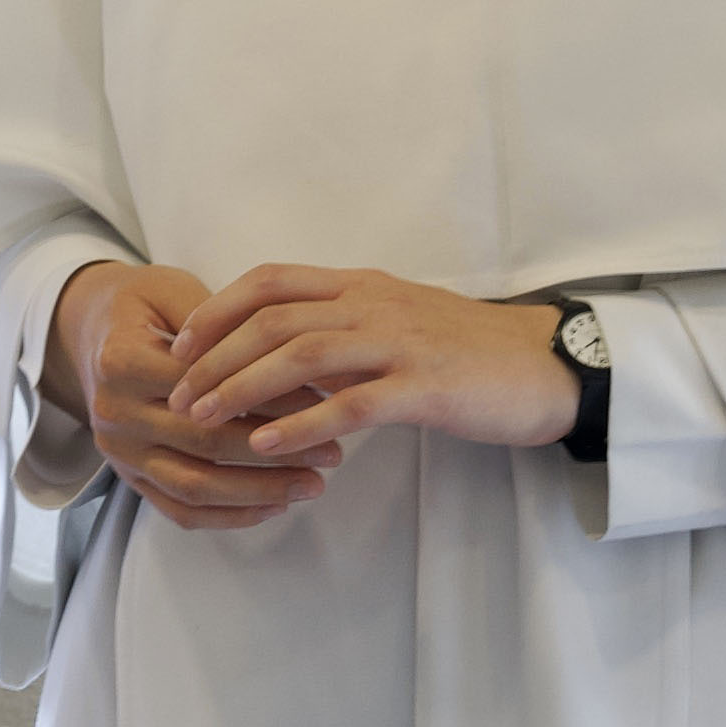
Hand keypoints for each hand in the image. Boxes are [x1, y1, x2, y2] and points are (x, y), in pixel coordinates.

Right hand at [50, 260, 336, 533]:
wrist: (90, 331)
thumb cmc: (143, 304)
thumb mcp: (175, 289)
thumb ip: (224, 323)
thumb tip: (296, 359)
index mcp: (122, 360)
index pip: (209, 387)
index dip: (271, 398)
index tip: (325, 401)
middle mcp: (114, 412)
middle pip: (206, 442)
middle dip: (277, 452)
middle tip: (333, 453)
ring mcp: (119, 452)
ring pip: (196, 486)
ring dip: (260, 492)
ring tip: (313, 485)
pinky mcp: (128, 477)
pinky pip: (181, 510)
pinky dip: (230, 515)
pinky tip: (275, 505)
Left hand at [170, 265, 576, 456]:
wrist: (547, 365)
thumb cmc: (468, 351)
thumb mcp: (398, 323)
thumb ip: (343, 327)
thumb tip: (279, 352)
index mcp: (363, 286)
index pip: (272, 281)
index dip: (218, 309)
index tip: (182, 344)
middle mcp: (374, 304)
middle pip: (274, 318)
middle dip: (216, 356)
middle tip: (178, 395)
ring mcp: (400, 343)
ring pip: (302, 354)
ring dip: (243, 388)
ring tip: (206, 420)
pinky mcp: (426, 387)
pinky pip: (351, 403)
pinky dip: (302, 423)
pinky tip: (269, 445)